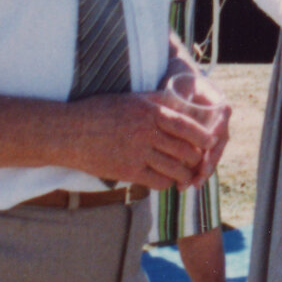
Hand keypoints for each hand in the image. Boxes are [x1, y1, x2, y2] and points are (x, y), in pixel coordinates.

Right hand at [67, 92, 213, 190]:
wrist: (70, 133)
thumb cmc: (100, 112)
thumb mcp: (131, 99)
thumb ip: (157, 102)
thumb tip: (181, 101)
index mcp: (150, 112)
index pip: (186, 126)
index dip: (203, 136)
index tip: (211, 141)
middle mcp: (146, 133)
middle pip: (184, 150)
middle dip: (197, 157)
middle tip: (200, 160)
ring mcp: (137, 154)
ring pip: (175, 168)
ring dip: (185, 173)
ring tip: (188, 174)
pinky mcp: (128, 172)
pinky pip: (158, 181)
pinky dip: (168, 182)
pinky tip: (168, 180)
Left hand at [169, 67, 232, 185]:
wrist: (181, 90)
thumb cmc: (179, 86)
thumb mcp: (180, 86)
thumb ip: (180, 94)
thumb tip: (174, 106)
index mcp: (217, 101)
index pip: (223, 114)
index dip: (217, 129)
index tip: (208, 142)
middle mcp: (219, 119)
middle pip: (220, 140)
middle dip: (211, 158)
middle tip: (201, 172)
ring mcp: (214, 132)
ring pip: (214, 153)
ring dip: (205, 170)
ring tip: (193, 184)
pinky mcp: (205, 144)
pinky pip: (205, 158)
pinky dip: (198, 172)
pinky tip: (188, 184)